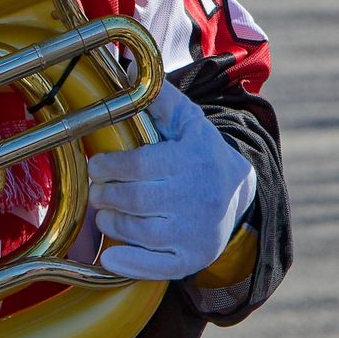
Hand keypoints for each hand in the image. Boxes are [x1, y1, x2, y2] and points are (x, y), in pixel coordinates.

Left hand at [86, 81, 257, 281]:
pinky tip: (110, 257)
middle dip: (105, 194)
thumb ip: (161, 100)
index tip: (98, 165)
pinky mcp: (191, 259)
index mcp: (191, 162)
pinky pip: (154, 267)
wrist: (240, 196)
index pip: (139, 165)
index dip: (109, 166)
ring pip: (138, 232)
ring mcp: (194, 233)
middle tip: (98, 190)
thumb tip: (130, 70)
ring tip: (106, 213)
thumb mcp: (189, 123)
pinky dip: (128, 263)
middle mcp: (194, 198)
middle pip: (133, 199)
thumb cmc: (202, 156)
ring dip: (111, 223)